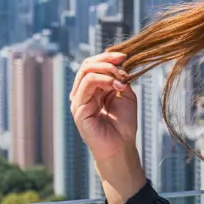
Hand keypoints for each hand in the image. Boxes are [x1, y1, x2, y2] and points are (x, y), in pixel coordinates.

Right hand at [69, 52, 142, 200]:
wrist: (121, 147)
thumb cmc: (123, 125)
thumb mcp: (125, 95)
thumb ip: (119, 79)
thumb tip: (118, 65)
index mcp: (92, 90)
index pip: (93, 65)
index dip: (108, 58)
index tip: (125, 56)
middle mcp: (82, 94)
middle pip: (87, 65)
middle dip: (106, 60)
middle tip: (123, 61)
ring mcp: (78, 101)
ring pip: (86, 72)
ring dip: (107, 70)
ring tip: (121, 78)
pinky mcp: (78, 109)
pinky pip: (87, 85)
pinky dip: (103, 80)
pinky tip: (117, 85)